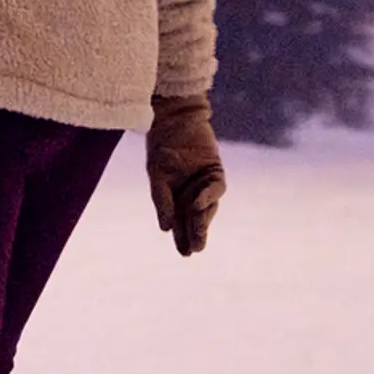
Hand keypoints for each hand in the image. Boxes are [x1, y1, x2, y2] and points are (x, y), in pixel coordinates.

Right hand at [146, 95, 221, 256]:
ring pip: (207, 209)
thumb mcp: (157, 176)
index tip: (185, 253)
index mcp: (175, 197)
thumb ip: (162, 201)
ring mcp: (205, 183)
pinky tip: (197, 206)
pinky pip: (216, 190)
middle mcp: (191, 193)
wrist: (174, 120)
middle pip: (194, 219)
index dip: (182, 238)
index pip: (180, 222)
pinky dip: (208, 198)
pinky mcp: (216, 172)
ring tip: (198, 237)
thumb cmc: (162, 146)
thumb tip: (165, 228)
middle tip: (195, 250)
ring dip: (202, 222)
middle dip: (195, 235)